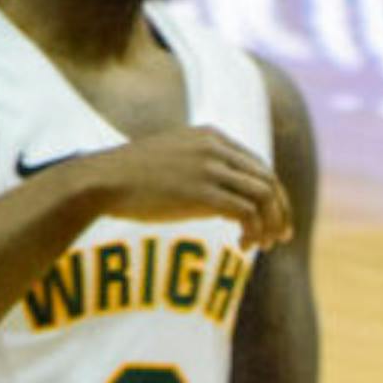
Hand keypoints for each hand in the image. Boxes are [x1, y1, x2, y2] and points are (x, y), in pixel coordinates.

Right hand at [102, 128, 292, 250]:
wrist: (102, 181)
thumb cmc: (131, 178)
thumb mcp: (173, 159)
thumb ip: (201, 167)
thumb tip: (223, 199)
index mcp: (211, 136)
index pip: (259, 164)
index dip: (273, 194)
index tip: (275, 219)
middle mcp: (216, 148)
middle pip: (267, 180)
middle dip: (279, 212)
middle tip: (279, 239)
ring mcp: (210, 168)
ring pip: (262, 197)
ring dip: (269, 225)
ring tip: (261, 246)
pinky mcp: (202, 193)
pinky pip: (245, 213)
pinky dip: (252, 232)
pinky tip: (242, 246)